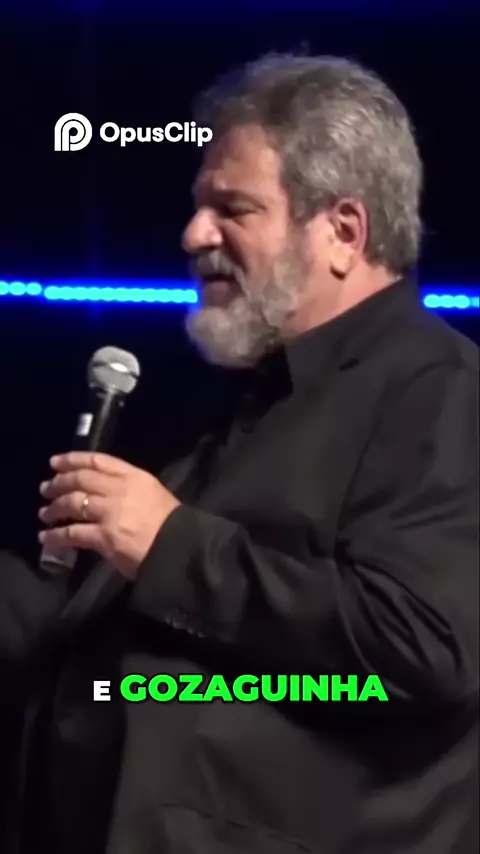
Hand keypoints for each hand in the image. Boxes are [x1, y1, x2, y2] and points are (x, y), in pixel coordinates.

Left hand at [38, 452, 180, 579]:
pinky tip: (46, 537)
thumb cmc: (172, 523)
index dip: (73, 459)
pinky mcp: (104, 536)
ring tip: (44, 513)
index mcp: (134, 476)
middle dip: (59, 482)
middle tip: (46, 488)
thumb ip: (129, 488)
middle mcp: (120, 489)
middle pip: (81, 479)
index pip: (98, 461)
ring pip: (73, 503)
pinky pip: (73, 533)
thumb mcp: (153, 493)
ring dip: (54, 507)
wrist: (181, 548)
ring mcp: (110, 512)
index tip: (56, 462)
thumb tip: (105, 492)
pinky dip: (56, 535)